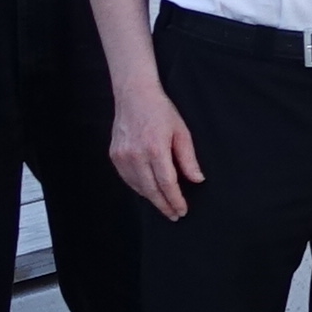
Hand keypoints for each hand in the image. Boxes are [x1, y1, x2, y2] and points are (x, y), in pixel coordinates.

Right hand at [107, 77, 200, 221]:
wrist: (134, 96)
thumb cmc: (161, 111)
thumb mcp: (181, 132)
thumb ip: (188, 158)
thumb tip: (197, 179)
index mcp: (155, 148)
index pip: (167, 183)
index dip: (175, 200)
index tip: (182, 210)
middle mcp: (136, 154)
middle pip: (151, 190)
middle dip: (164, 205)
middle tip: (174, 215)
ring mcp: (122, 156)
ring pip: (138, 187)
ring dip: (152, 198)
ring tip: (164, 205)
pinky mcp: (115, 156)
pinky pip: (128, 179)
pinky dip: (139, 187)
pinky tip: (149, 190)